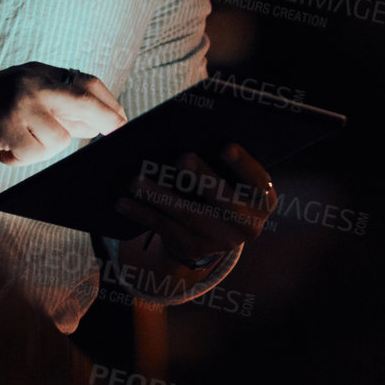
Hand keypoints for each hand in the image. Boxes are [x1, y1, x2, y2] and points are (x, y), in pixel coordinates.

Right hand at [0, 62, 125, 165]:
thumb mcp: (19, 100)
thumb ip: (54, 108)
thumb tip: (98, 124)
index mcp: (37, 72)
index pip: (85, 82)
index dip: (109, 102)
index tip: (123, 122)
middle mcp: (31, 81)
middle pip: (85, 101)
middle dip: (106, 121)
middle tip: (118, 133)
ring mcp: (18, 101)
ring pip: (59, 138)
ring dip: (40, 151)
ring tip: (14, 144)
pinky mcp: (5, 124)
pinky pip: (33, 153)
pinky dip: (19, 160)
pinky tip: (0, 151)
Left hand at [113, 144, 276, 283]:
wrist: (213, 233)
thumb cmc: (222, 188)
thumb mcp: (233, 179)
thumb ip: (222, 163)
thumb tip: (191, 136)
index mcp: (263, 200)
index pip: (258, 181)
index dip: (243, 165)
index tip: (226, 146)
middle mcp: (248, 225)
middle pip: (223, 199)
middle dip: (202, 177)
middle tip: (182, 157)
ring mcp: (220, 241)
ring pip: (187, 215)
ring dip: (159, 196)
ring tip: (136, 180)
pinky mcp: (193, 249)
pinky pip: (164, 228)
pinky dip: (141, 213)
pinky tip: (122, 201)